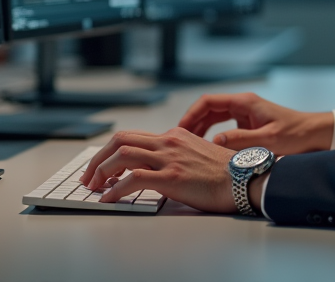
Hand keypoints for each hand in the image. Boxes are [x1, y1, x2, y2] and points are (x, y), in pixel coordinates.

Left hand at [80, 127, 237, 211]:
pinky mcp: (171, 177)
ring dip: (101, 172)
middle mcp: (168, 141)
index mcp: (174, 135)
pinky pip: (134, 179)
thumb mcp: (198, 154)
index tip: (101, 167)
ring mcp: (169, 158)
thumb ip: (177, 155)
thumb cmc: (226, 173)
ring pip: (122, 155)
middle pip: (120, 140)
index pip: (132, 136)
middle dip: (98, 158)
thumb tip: (157, 167)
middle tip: (89, 177)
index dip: (110, 151)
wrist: (245, 179)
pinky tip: (109, 199)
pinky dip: (115, 189)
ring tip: (95, 187)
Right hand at [178, 93, 333, 155]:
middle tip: (180, 141)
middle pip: (208, 109)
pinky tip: (208, 149)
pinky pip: (224, 127)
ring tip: (189, 146)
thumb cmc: (297, 135)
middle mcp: (243, 105)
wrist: (317, 136)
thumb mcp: (268, 140)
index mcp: (245, 102)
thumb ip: (240, 140)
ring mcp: (246, 115)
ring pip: (215, 118)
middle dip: (192, 123)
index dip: (191, 114)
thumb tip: (214, 142)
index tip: (181, 129)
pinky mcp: (250, 126)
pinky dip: (213, 135)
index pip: (208, 102)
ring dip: (201, 129)